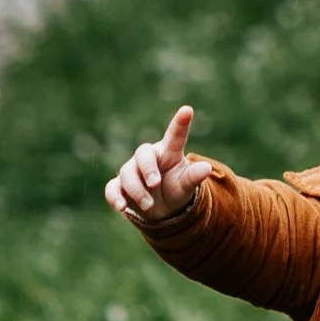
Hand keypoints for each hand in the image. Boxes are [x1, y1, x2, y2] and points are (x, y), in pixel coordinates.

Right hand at [104, 104, 210, 223]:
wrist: (160, 210)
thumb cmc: (175, 190)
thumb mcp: (186, 185)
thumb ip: (193, 176)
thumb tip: (207, 168)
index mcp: (168, 152)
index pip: (174, 136)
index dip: (180, 123)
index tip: (188, 110)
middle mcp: (148, 157)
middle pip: (143, 153)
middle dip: (147, 169)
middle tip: (155, 183)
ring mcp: (132, 171)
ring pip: (127, 173)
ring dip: (137, 190)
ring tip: (149, 205)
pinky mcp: (119, 187)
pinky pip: (112, 188)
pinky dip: (115, 197)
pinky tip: (121, 207)